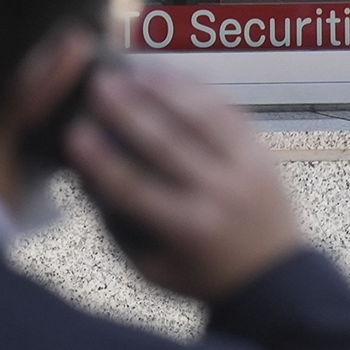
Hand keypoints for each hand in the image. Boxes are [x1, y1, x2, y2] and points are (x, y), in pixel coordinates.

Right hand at [63, 61, 302, 301]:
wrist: (275, 277)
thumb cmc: (202, 273)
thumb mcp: (154, 268)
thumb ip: (121, 228)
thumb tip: (90, 180)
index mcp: (188, 229)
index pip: (135, 188)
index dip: (101, 160)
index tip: (74, 133)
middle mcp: (219, 195)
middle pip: (166, 144)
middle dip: (128, 111)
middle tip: (99, 84)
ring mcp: (245, 170)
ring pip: (200, 118)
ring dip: (163, 90)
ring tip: (133, 72)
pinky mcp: (261, 153)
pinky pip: (228, 112)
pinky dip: (198, 91)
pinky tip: (171, 77)